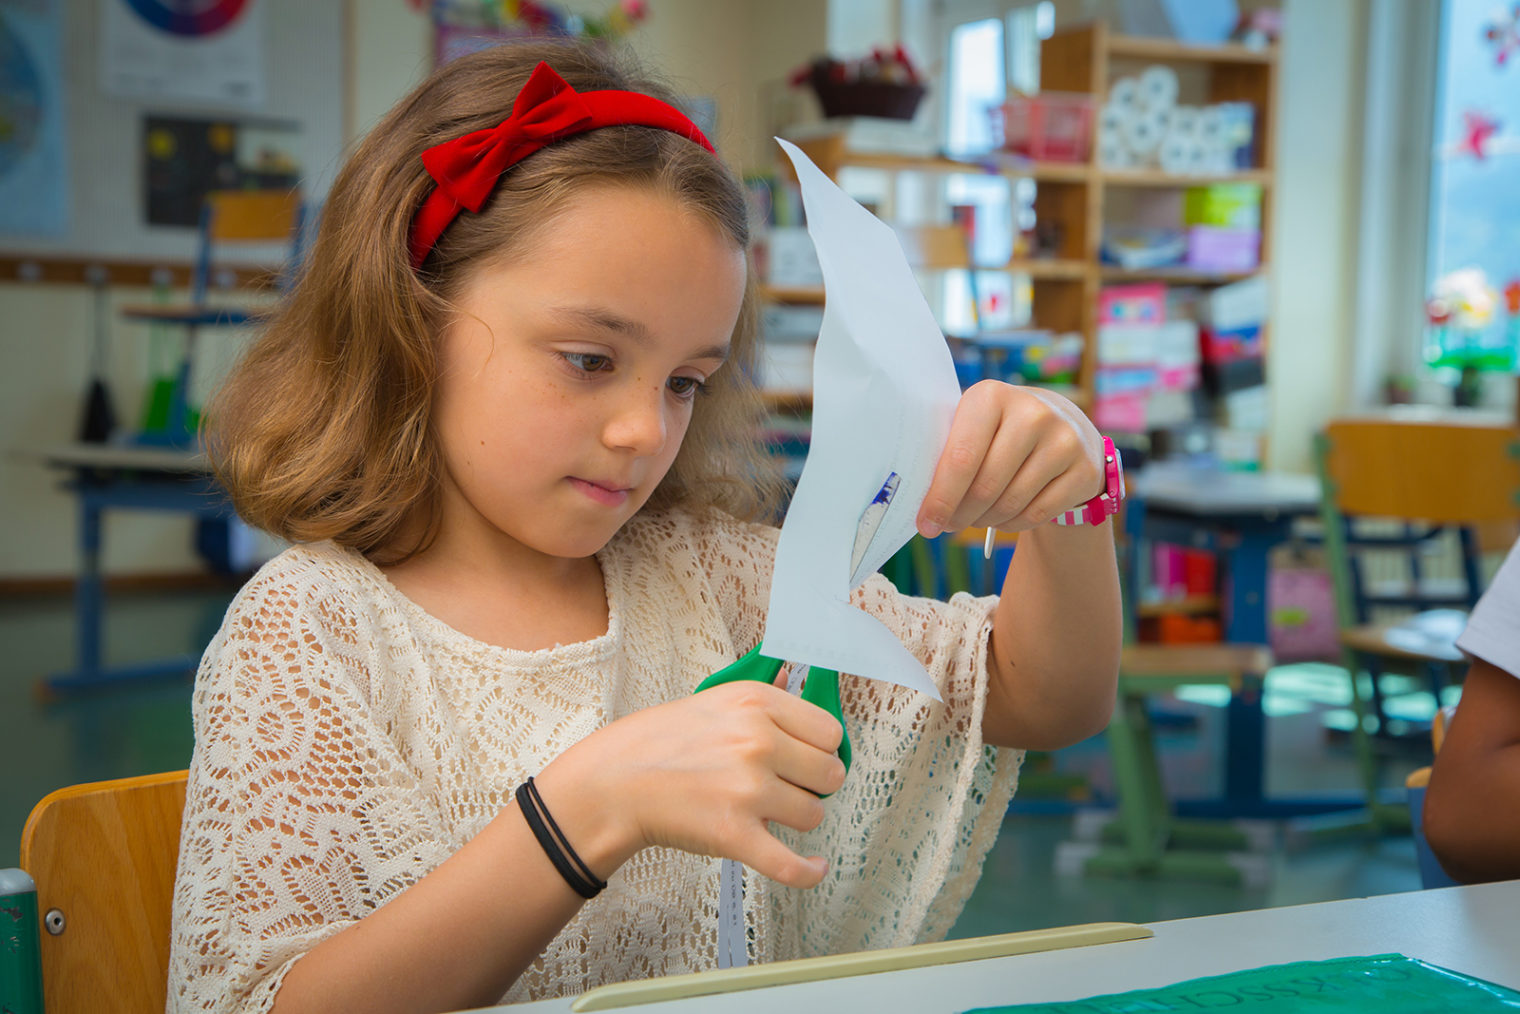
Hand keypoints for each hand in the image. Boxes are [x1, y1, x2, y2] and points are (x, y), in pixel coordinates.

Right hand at [546, 673, 846, 888]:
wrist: (613, 783)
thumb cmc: (660, 742)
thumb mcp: (715, 700)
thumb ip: (764, 696)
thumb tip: (798, 682)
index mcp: (756, 703)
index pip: (830, 732)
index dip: (821, 749)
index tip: (807, 759)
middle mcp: (758, 742)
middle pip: (830, 773)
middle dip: (814, 784)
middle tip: (787, 787)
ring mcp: (748, 789)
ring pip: (813, 815)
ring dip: (796, 819)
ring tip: (767, 812)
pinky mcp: (735, 835)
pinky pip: (792, 865)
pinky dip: (809, 872)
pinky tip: (815, 867)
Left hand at [917, 381, 1104, 537]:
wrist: (1064, 427)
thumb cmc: (999, 432)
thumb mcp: (974, 425)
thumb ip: (946, 452)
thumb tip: (917, 500)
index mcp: (991, 396)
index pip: (961, 458)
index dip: (940, 497)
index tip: (924, 524)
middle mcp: (1032, 413)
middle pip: (985, 486)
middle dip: (959, 514)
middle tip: (946, 525)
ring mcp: (1064, 440)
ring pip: (1010, 503)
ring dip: (984, 520)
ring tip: (974, 517)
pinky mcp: (1084, 469)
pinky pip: (1036, 514)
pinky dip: (1012, 524)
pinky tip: (1003, 517)